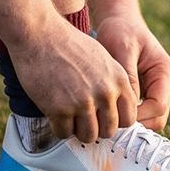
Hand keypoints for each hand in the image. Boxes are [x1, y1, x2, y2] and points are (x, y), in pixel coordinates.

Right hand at [7, 16, 136, 142]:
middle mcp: (104, 93)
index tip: (102, 118)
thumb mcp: (103, 59)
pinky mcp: (59, 109)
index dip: (114, 121)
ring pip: (88, 137)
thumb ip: (112, 84)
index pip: (129, 119)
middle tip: (82, 118)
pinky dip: (58, 127)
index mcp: (119, 80)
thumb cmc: (67, 43)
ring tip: (68, 116)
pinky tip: (54, 113)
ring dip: (77, 130)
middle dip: (95, 128)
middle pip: (108, 131)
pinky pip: (63, 133)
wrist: (40, 34)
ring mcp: (82, 102)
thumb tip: (113, 109)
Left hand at [95, 14, 169, 131]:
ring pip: (148, 119)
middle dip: (136, 123)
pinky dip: (125, 116)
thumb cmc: (120, 29)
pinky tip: (108, 111)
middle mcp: (163, 84)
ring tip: (108, 117)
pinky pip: (138, 112)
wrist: (118, 19)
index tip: (115, 114)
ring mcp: (154, 89)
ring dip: (130, 122)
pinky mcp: (142, 92)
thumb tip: (129, 105)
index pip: (159, 105)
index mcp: (164, 72)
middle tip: (110, 120)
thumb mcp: (122, 48)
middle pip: (157, 118)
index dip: (139, 116)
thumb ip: (128, 76)